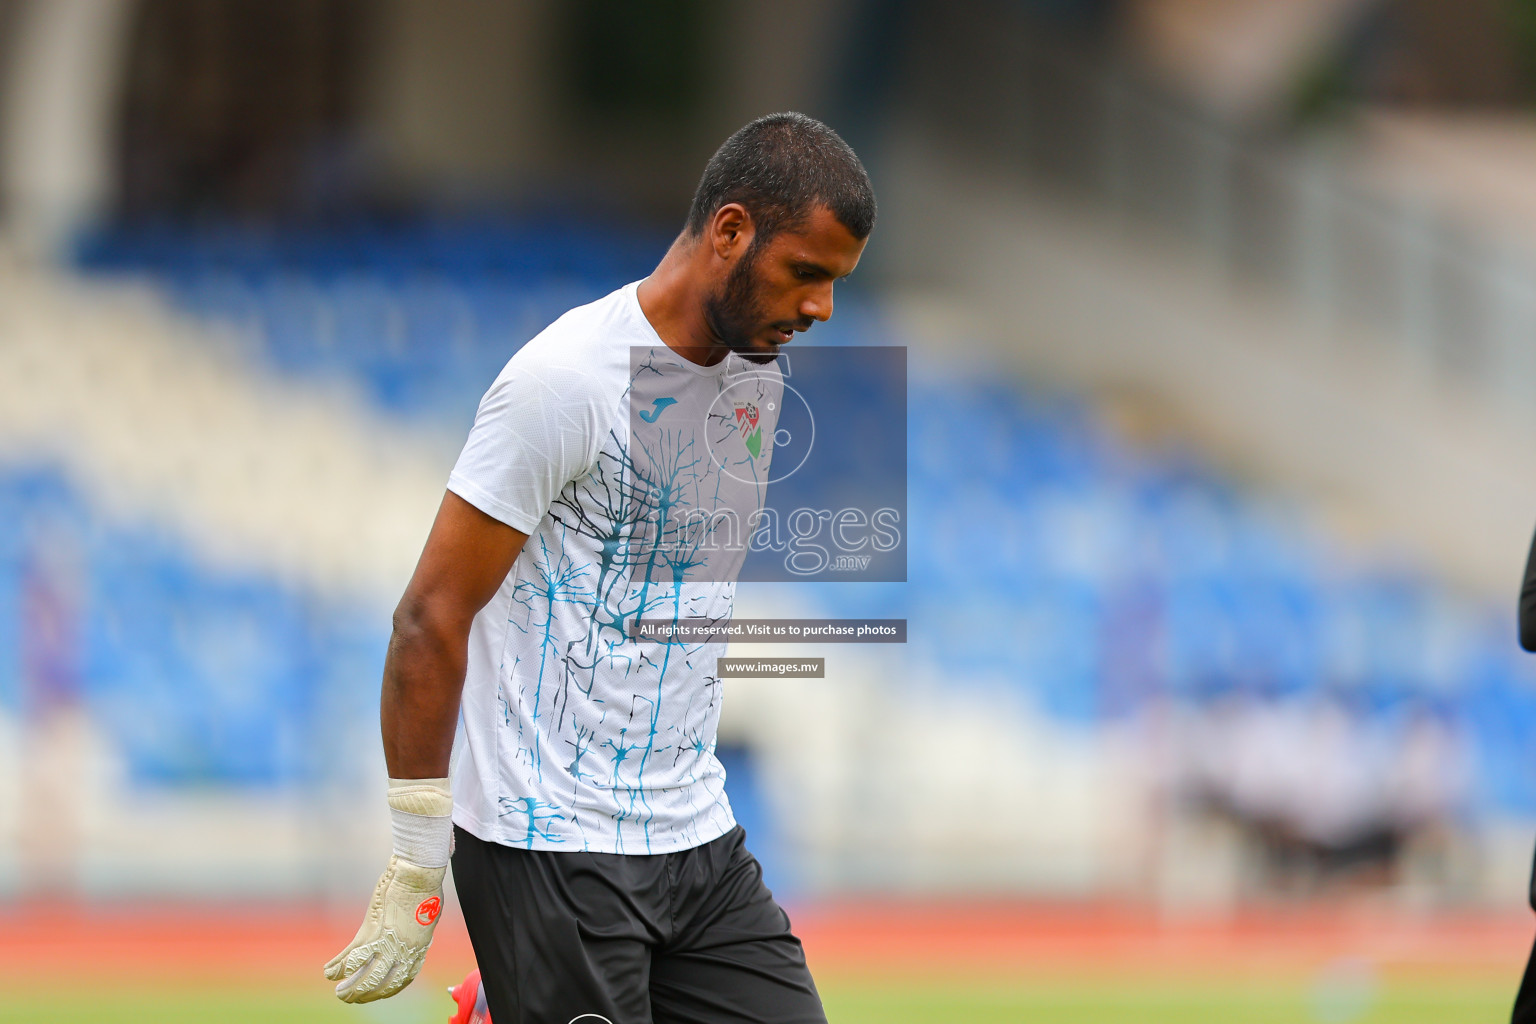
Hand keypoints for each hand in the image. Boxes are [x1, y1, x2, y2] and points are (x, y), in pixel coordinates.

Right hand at [324, 855, 445, 1002]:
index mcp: (417, 950)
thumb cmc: (424, 891)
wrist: (418, 876)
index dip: (386, 991)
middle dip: (363, 994)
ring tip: (339, 991)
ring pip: (364, 975)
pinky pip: (352, 956)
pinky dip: (338, 965)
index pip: (401, 980)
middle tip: (350, 998)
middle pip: (380, 984)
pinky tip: (329, 971)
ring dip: (348, 986)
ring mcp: (387, 944)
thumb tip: (409, 942)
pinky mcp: (372, 932)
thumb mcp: (426, 920)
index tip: (375, 995)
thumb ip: (416, 936)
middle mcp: (402, 952)